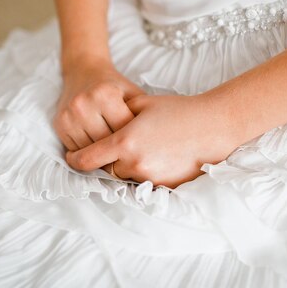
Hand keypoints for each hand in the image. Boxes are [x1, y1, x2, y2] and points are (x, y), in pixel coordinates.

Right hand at [53, 58, 145, 155]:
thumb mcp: (133, 93)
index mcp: (105, 94)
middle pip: (106, 142)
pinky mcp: (59, 125)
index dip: (135, 141)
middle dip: (120, 152)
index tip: (144, 148)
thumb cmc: (114, 86)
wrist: (83, 71)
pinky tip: (99, 152)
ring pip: (90, 150)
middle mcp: (83, 104)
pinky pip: (76, 150)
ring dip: (103, 156)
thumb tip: (156, 142)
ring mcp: (69, 115)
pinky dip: (88, 154)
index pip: (123, 129)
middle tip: (132, 158)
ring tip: (116, 156)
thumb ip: (144, 114)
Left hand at [65, 93, 241, 188]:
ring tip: (142, 149)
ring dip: (127, 166)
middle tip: (115, 148)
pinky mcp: (165, 185)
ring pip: (126, 176)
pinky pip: (145, 182)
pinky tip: (157, 156)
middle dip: (108, 159)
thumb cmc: (179, 110)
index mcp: (124, 141)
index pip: (86, 159)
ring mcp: (150, 177)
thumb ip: (118, 112)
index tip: (72, 157)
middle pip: (107, 168)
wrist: (214, 126)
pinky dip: (145, 172)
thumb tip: (102, 119)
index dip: (75, 160)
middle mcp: (134, 163)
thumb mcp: (143, 102)